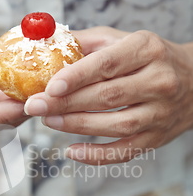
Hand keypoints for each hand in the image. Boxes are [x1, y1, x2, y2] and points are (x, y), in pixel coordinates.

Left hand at [24, 26, 192, 164]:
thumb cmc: (148, 58)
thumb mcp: (121, 39)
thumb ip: (84, 43)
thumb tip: (43, 47)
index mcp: (147, 50)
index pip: (107, 64)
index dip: (76, 76)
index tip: (49, 87)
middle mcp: (158, 81)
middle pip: (107, 96)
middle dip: (66, 103)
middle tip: (35, 106)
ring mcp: (160, 112)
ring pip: (116, 125)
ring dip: (78, 126)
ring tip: (49, 121)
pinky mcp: (157, 137)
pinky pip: (126, 151)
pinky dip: (98, 155)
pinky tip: (73, 152)